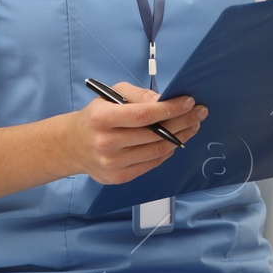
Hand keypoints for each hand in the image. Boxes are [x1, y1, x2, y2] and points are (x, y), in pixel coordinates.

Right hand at [65, 82, 205, 183]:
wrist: (72, 146)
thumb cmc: (96, 117)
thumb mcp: (111, 95)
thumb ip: (138, 95)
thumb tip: (164, 101)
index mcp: (102, 118)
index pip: (144, 114)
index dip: (170, 109)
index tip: (189, 102)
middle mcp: (106, 142)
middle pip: (155, 134)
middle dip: (183, 121)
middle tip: (199, 112)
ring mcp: (113, 163)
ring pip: (157, 151)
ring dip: (180, 137)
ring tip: (192, 125)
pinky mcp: (119, 177)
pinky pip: (152, 163)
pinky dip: (167, 151)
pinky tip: (176, 140)